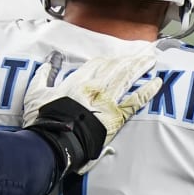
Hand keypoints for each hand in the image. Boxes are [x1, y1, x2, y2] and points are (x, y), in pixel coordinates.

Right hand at [23, 49, 161, 175]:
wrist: (55, 142)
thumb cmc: (45, 120)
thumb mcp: (36, 93)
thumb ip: (44, 75)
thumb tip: (50, 62)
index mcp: (78, 81)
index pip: (97, 64)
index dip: (108, 60)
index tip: (116, 58)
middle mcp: (96, 87)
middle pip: (117, 67)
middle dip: (131, 59)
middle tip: (144, 52)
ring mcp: (108, 101)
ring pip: (128, 77)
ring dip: (141, 66)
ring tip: (152, 59)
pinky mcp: (117, 117)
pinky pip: (136, 100)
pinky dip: (147, 91)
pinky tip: (157, 83)